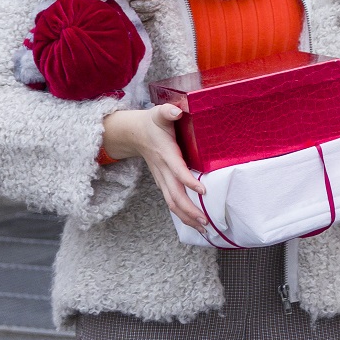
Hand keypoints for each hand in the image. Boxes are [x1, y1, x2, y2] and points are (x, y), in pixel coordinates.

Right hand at [101, 105, 207, 232]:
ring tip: (204, 229)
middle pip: (174, 195)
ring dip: (187, 217)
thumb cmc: (153, 123)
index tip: (203, 190)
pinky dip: (182, 214)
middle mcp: (162, 171)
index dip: (188, 181)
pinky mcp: (162, 183)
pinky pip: (171, 202)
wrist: (134, 134)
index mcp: (166, 154)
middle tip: (206, 221)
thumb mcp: (160, 113)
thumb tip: (177, 111)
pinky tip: (194, 222)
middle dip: (190, 210)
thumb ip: (168, 111)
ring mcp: (161, 179)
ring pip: (172, 203)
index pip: (177, 170)